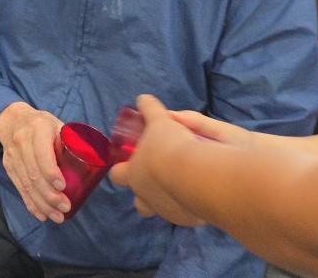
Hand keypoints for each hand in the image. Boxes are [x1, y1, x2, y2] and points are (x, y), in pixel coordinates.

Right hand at [0, 102, 68, 221]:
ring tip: (57, 216)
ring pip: (26, 184)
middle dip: (50, 195)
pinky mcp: (9, 167)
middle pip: (34, 174)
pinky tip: (41, 214)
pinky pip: (19, 188)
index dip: (51, 172)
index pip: (42, 154)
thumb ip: (74, 139)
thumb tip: (103, 157)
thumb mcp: (58, 124)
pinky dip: (30, 203)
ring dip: (42, 204)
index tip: (63, 186)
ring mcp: (13, 156)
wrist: (12, 120)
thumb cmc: (42, 124)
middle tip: (65, 207)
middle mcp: (22, 143)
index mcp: (38, 130)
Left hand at [109, 94, 245, 226]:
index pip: (117, 175)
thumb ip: (151, 110)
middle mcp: (147, 197)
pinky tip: (200, 191)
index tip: (130, 161)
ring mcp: (167, 211)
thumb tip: (143, 99)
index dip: (122, 168)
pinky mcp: (188, 219)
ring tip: (183, 184)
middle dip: (145, 193)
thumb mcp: (161, 122)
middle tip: (159, 176)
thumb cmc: (173, 147)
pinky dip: (190, 205)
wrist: (199, 176)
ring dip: (169, 201)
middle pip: (139, 204)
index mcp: (134, 174)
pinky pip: (186, 214)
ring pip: (163, 211)